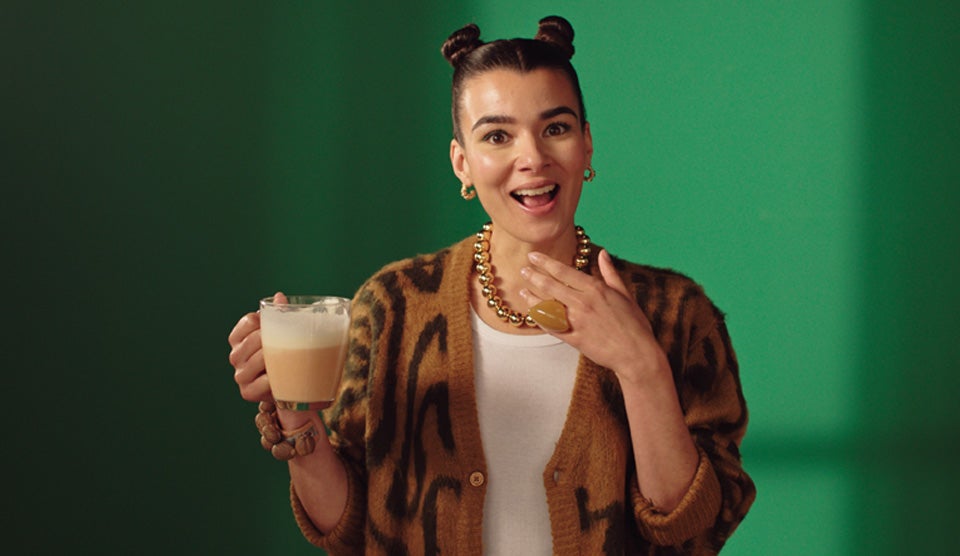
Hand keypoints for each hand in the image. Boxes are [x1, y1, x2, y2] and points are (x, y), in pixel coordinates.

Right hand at [228, 291, 287, 402]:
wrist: (289, 387)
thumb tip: (279, 297)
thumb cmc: (284, 355)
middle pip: (254, 340)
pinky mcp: (248, 392)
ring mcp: (240, 375)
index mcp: (238, 338)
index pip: (249, 321)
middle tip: (294, 341)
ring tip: (294, 356)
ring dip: (278, 357)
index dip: (268, 321)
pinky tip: (288, 375)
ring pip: (259, 359)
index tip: (282, 325)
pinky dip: (278, 378)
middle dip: (275, 338)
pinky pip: (264, 382)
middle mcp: (235, 356)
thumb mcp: (281, 334)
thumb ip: (278, 315)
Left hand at [519, 249, 668, 383]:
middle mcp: (584, 303)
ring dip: (532, 297)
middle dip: (534, 276)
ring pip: (547, 306)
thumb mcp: (625, 294)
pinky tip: (531, 313)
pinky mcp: (574, 339)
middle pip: (551, 286)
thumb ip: (610, 273)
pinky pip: (552, 327)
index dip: (546, 263)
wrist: (637, 354)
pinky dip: (540, 319)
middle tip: (523, 269)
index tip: (533, 257)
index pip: (565, 272)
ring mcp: (578, 322)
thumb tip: (603, 253)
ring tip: (522, 290)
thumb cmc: (634, 324)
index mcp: (596, 289)